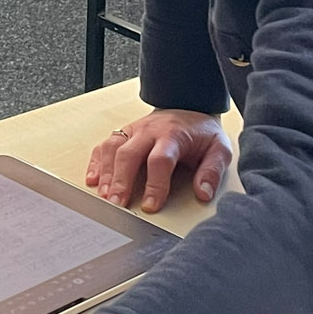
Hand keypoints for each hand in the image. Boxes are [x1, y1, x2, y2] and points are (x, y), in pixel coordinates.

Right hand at [88, 109, 232, 211]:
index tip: (150, 206)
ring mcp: (133, 131)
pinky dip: (95, 163)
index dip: (154, 185)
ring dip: (106, 173)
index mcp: (173, 135)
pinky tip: (93, 180)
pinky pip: (103, 146)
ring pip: (112, 148)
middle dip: (121, 181)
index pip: (159, 160)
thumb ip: (212, 171)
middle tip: (118, 205)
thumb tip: (202, 193)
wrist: (190, 107)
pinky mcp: (124, 133)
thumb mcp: (219, 148)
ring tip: (105, 196)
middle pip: (128, 154)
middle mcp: (149, 131)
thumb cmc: (201, 133)